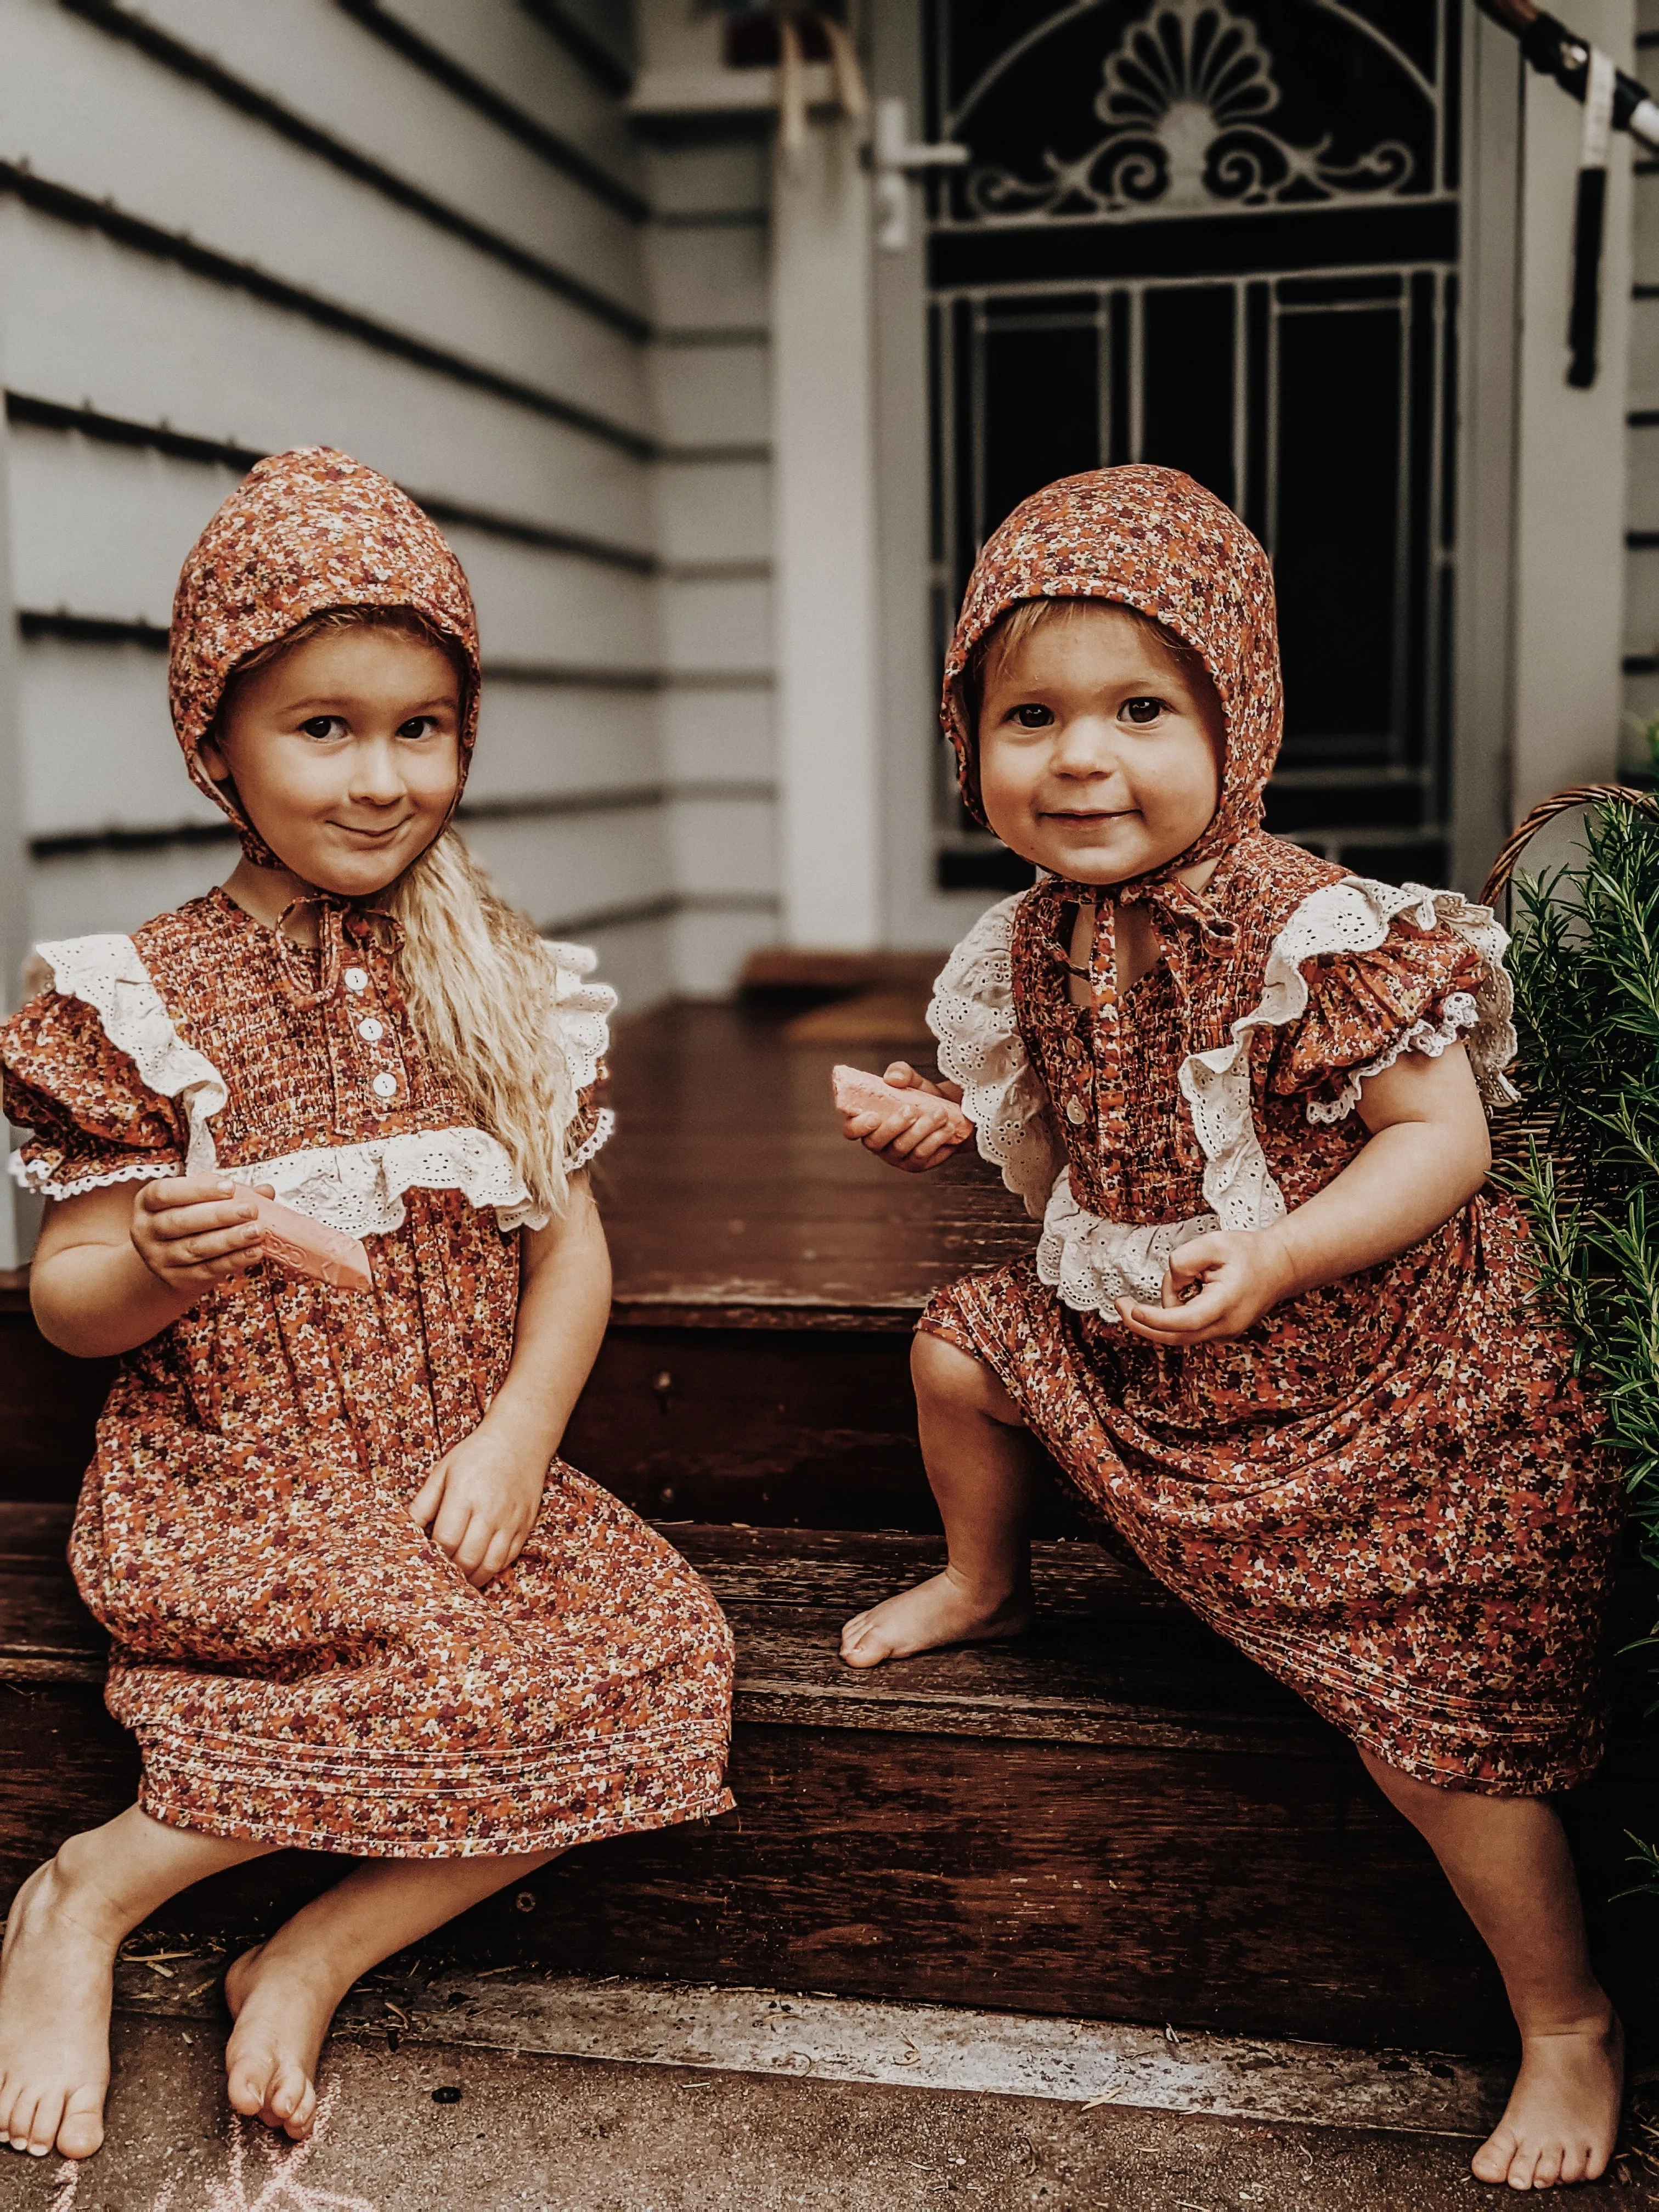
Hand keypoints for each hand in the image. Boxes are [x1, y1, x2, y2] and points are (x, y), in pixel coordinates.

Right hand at [130, 1176, 274, 1292]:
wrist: (168, 1262)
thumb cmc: (188, 1221)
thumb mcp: (196, 1201)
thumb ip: (227, 1194)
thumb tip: (264, 1191)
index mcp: (147, 1203)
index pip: (165, 1193)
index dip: (197, 1189)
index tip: (229, 1186)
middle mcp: (147, 1231)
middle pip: (180, 1221)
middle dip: (219, 1215)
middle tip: (250, 1210)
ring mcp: (159, 1258)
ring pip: (196, 1248)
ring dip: (230, 1240)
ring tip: (257, 1231)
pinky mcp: (177, 1279)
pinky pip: (208, 1270)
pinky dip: (234, 1261)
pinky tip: (254, 1252)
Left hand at [410, 1421, 547, 1588]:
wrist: (520, 1440)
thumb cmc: (475, 1455)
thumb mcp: (443, 1472)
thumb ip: (423, 1503)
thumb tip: (405, 1531)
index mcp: (464, 1495)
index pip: (445, 1540)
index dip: (433, 1555)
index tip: (425, 1558)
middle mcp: (490, 1510)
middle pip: (468, 1557)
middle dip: (452, 1572)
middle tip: (441, 1573)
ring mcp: (511, 1520)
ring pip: (491, 1564)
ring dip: (473, 1577)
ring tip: (460, 1579)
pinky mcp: (525, 1525)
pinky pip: (509, 1558)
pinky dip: (493, 1569)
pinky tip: (480, 1567)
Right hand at [839, 1061, 970, 1175]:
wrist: (950, 1113)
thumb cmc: (921, 1096)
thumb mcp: (912, 1080)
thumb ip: (901, 1072)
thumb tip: (893, 1078)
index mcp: (868, 1123)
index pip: (851, 1130)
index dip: (858, 1126)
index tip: (873, 1116)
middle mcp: (878, 1143)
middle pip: (874, 1142)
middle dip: (893, 1126)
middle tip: (912, 1110)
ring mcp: (895, 1156)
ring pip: (901, 1147)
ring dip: (921, 1129)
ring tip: (940, 1113)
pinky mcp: (915, 1164)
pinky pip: (920, 1156)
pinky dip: (934, 1140)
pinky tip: (946, 1128)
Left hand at [1115, 1226, 1297, 1346]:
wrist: (1280, 1267)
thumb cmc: (1249, 1253)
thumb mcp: (1214, 1242)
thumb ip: (1186, 1259)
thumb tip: (1172, 1280)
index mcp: (1226, 1303)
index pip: (1184, 1321)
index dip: (1154, 1320)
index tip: (1132, 1310)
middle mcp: (1225, 1325)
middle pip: (1175, 1338)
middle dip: (1142, 1325)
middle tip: (1120, 1305)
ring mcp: (1223, 1333)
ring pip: (1179, 1333)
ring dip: (1164, 1311)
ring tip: (1188, 1276)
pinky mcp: (1219, 1332)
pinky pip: (1187, 1329)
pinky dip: (1174, 1315)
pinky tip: (1187, 1291)